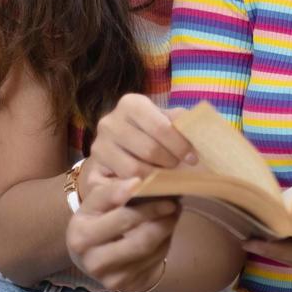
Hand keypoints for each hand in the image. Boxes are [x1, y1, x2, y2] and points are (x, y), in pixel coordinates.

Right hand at [67, 176, 179, 291]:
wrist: (98, 262)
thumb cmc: (102, 226)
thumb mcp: (99, 209)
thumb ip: (116, 193)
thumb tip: (145, 180)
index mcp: (79, 227)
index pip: (102, 201)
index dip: (122, 189)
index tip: (142, 180)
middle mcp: (86, 251)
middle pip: (127, 222)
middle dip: (153, 207)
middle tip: (171, 198)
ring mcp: (103, 271)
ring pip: (145, 242)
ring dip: (165, 224)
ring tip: (173, 212)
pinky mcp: (123, 284)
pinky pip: (153, 258)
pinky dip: (165, 241)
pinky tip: (166, 231)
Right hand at [82, 94, 197, 198]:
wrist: (117, 150)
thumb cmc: (148, 134)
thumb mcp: (164, 122)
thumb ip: (180, 122)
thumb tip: (197, 126)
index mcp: (130, 104)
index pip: (162, 127)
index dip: (180, 145)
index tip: (193, 159)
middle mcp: (110, 121)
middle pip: (149, 149)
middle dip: (169, 163)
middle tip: (177, 168)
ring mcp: (99, 145)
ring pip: (135, 169)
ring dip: (156, 177)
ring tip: (165, 176)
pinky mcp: (94, 168)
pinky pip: (122, 184)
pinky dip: (141, 187)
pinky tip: (150, 185)